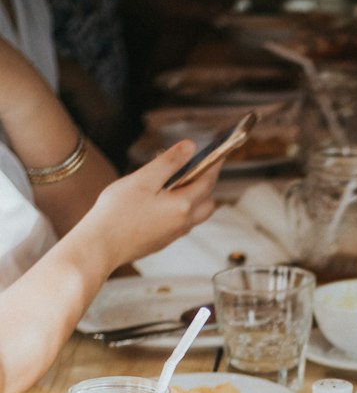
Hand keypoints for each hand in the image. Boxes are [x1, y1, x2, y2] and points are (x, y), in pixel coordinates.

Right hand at [86, 141, 220, 270]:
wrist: (100, 246)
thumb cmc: (117, 212)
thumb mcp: (143, 179)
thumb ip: (169, 162)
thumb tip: (190, 147)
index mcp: (182, 206)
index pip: (208, 181)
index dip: (214, 165)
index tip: (220, 153)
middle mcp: (183, 223)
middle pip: (207, 203)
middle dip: (206, 184)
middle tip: (194, 168)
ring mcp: (172, 235)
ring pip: (194, 215)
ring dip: (192, 198)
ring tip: (175, 182)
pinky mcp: (161, 242)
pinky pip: (179, 224)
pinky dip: (179, 210)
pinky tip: (160, 201)